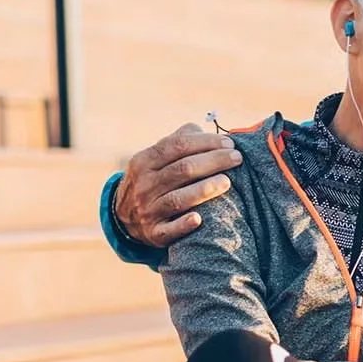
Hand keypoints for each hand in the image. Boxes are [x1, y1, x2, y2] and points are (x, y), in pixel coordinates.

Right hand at [113, 123, 243, 246]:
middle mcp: (144, 185)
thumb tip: (200, 128)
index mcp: (144, 161)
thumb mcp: (155, 158)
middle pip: (183, 169)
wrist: (125, 217)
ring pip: (178, 199)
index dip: (206, 142)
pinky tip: (199, 219)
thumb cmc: (153, 179)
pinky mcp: (154, 233)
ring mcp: (148, 210)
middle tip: (237, 158)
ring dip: (204, 189)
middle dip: (213, 161)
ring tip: (227, 181)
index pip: (178, 146)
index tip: (230, 143)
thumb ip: (177, 141)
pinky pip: (169, 230)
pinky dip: (183, 224)